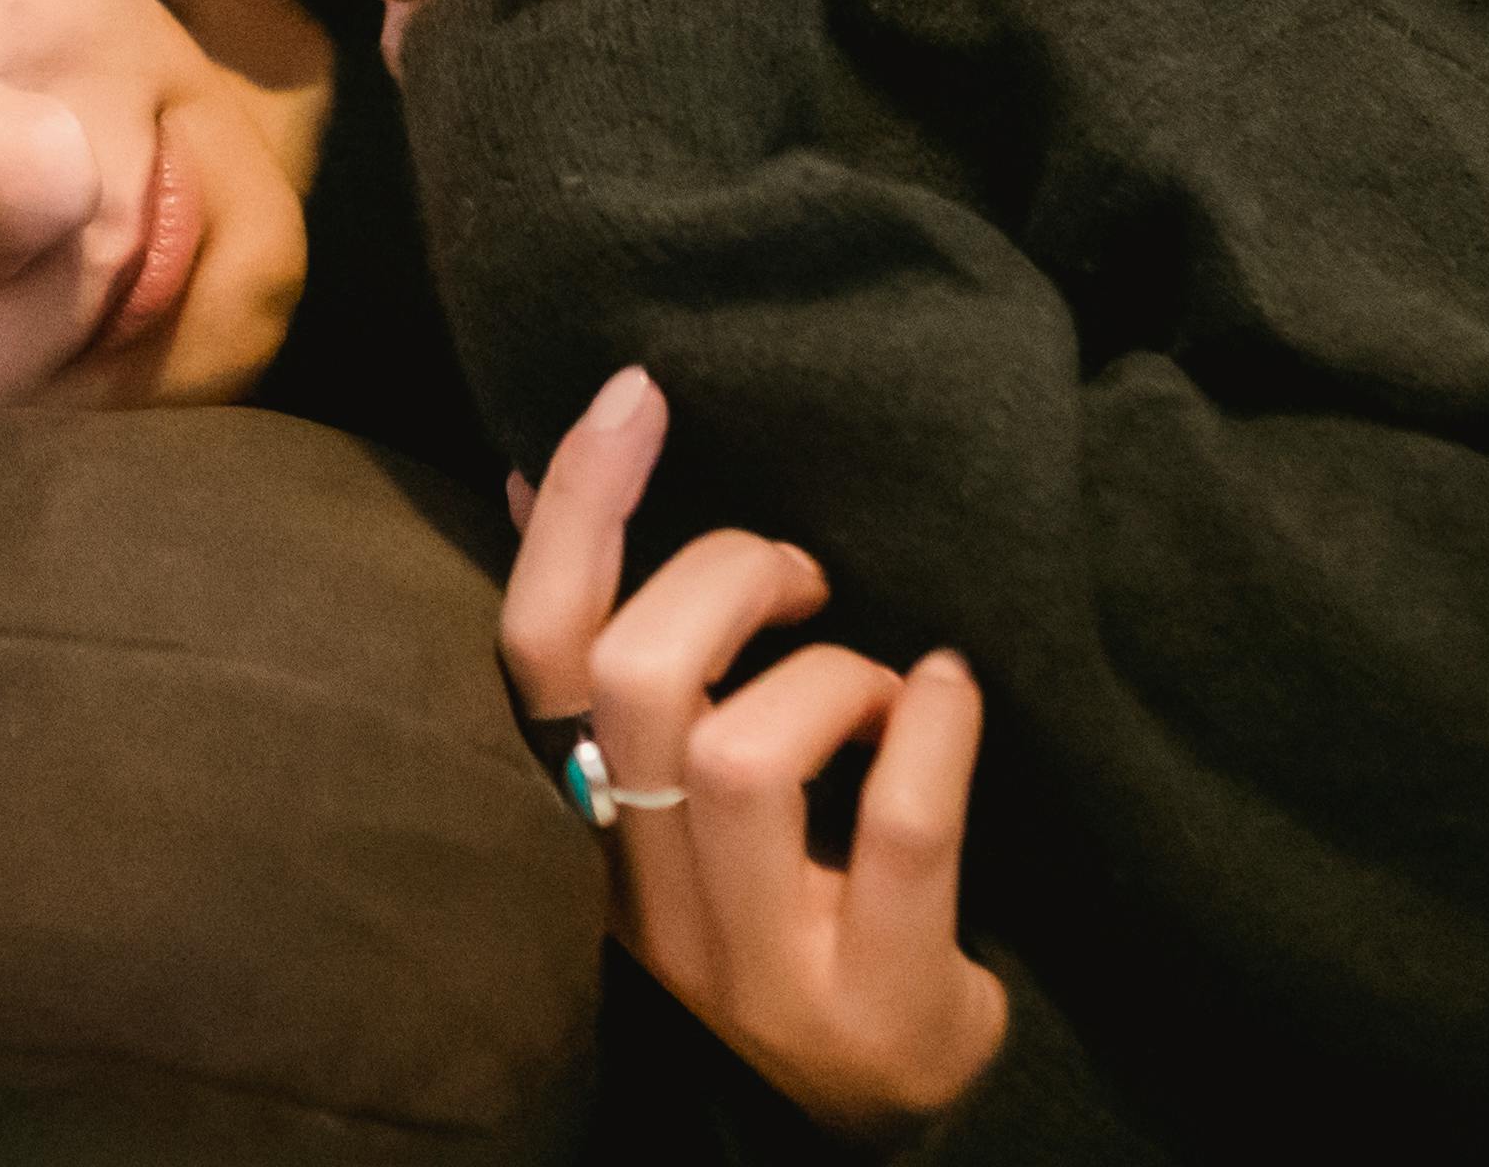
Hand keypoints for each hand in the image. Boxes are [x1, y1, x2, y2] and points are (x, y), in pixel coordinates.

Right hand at [499, 368, 1003, 1146]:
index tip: (636, 394)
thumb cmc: (779, 908)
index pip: (536, 655)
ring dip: (830, 670)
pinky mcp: (877, 1005)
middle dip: (724, 577)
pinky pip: (897, 831)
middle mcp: (646, 903)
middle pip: (635, 686)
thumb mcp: (676, 797)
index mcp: (583, 830)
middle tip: (799, 571)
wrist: (874, 1109)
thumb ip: (618, 655)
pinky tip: (953, 692)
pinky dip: (932, 730)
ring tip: (877, 674)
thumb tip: (541, 473)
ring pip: (744, 754)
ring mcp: (757, 966)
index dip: (575, 514)